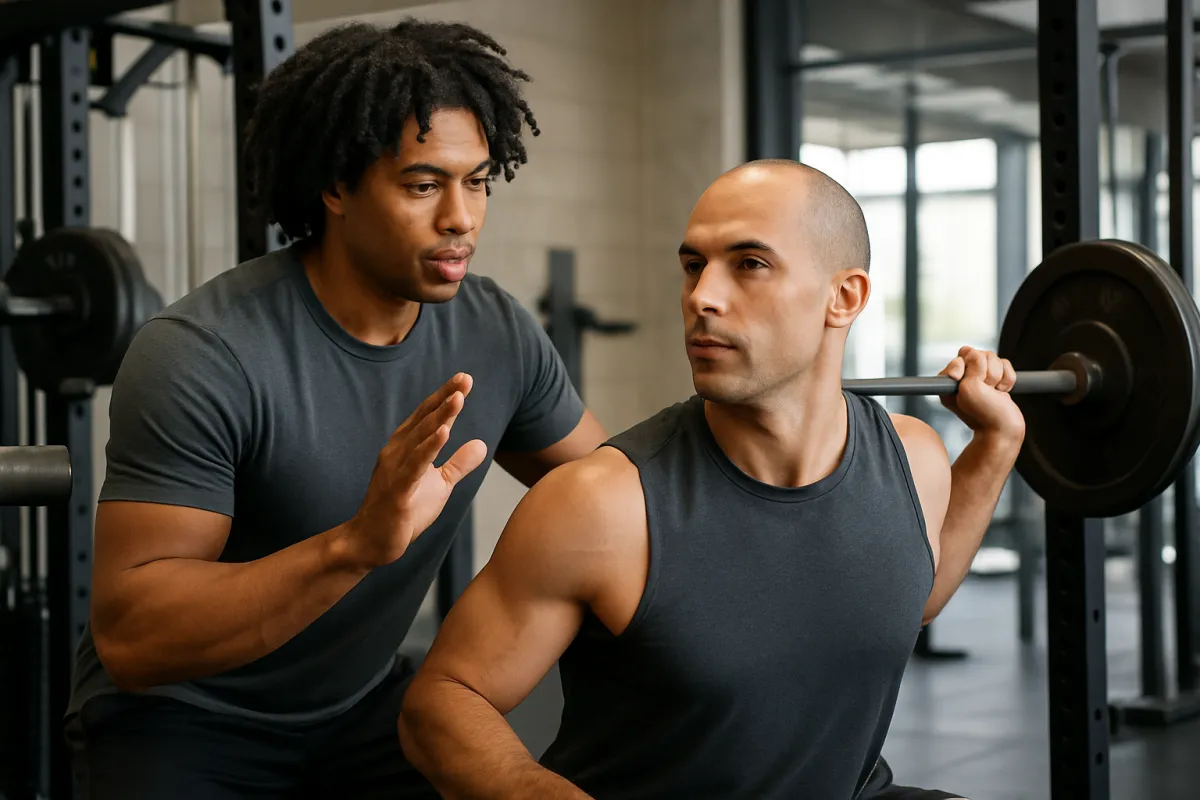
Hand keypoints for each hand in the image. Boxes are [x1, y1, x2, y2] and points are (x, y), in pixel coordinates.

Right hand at [339, 373, 488, 569]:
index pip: (428, 416)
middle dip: (446, 398)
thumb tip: (482, 443)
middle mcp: (397, 451)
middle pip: (425, 420)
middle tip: (465, 378)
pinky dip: (429, 448)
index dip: (446, 396)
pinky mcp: (397, 490)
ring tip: (458, 398)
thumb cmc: (404, 511)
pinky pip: (414, 466)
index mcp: (406, 447)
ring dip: (440, 417)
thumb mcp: (439, 484)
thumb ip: (459, 464)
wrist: (372, 541)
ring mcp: (395, 469)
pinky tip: (444, 433)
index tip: (465, 379)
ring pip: (420, 438)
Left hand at [938, 346, 1025, 441]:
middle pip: (979, 354)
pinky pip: (1006, 365)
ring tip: (993, 393)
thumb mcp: (969, 389)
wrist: (1004, 430)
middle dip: (986, 371)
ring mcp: (981, 377)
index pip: (961, 356)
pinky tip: (1001, 392)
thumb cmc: (984, 415)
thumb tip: (972, 352)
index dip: (965, 366)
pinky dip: (1007, 378)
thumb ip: (969, 367)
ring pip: (994, 358)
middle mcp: (964, 376)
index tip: (962, 380)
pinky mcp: (996, 379)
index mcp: (949, 380)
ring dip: (997, 376)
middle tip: (985, 390)